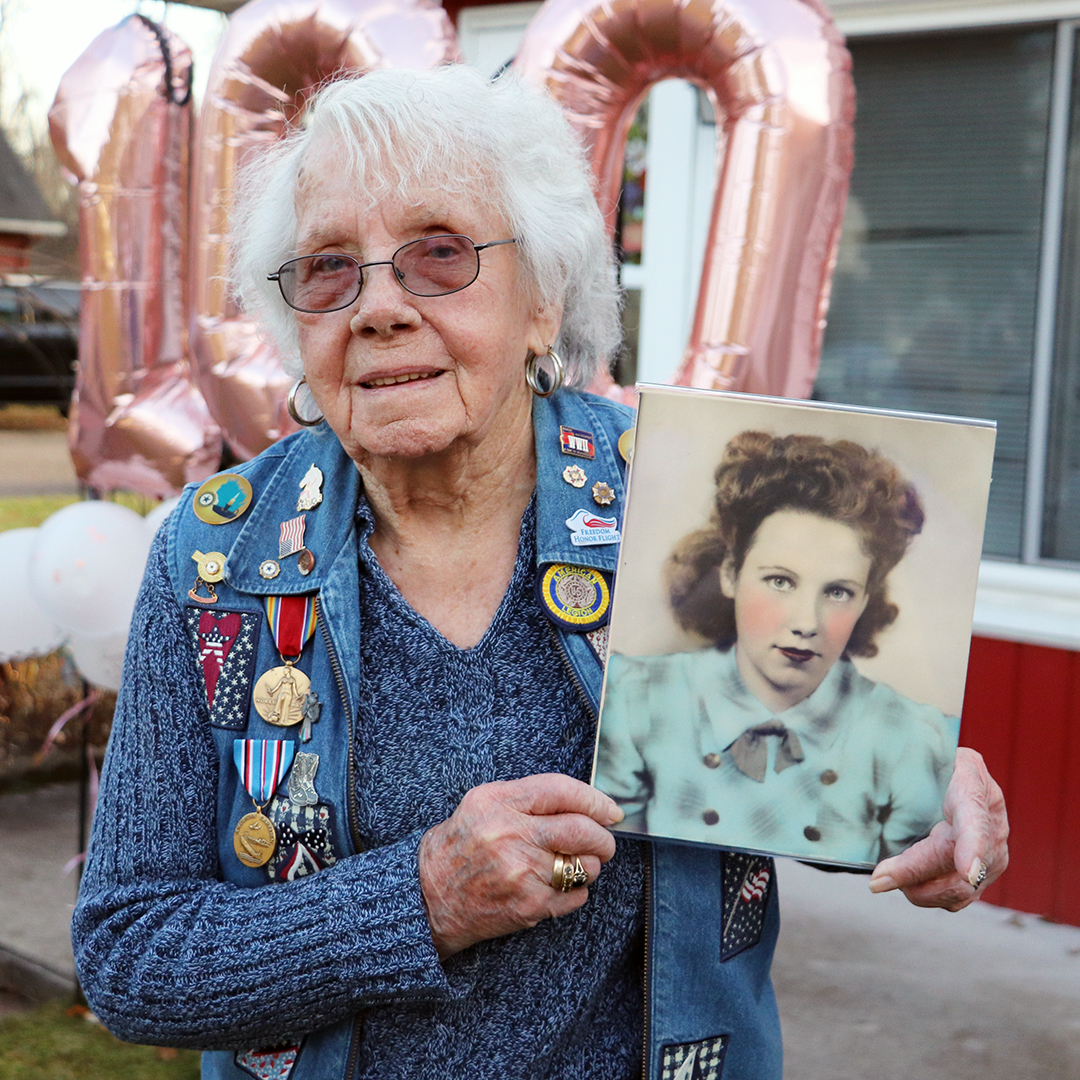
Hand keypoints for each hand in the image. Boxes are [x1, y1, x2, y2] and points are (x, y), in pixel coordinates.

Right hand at [418, 774, 622, 957]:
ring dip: (589, 865)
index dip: (594, 799)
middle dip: (603, 836)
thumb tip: (585, 802)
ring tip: (572, 864)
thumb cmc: (460, 846)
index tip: (610, 809)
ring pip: (585, 866)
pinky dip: (576, 891)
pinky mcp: (528, 906)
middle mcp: (510, 836)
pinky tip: (555, 886)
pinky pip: (576, 896)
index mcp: (498, 803)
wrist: (428, 897)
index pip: (561, 791)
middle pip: (583, 830)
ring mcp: (521, 873)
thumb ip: (528, 797)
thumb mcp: (483, 803)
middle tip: (604, 840)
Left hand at [869, 747, 1007, 910]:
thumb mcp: (920, 750)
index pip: (974, 817)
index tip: (967, 872)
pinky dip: (930, 895)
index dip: (973, 846)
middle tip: (878, 879)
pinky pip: (960, 896)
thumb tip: (868, 786)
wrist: (960, 771)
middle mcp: (992, 822)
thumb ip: (903, 770)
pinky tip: (909, 886)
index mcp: (971, 783)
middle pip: (955, 859)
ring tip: (887, 879)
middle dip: (914, 874)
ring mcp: (994, 851)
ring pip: (959, 887)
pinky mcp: (988, 873)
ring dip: (921, 890)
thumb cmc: (931, 758)